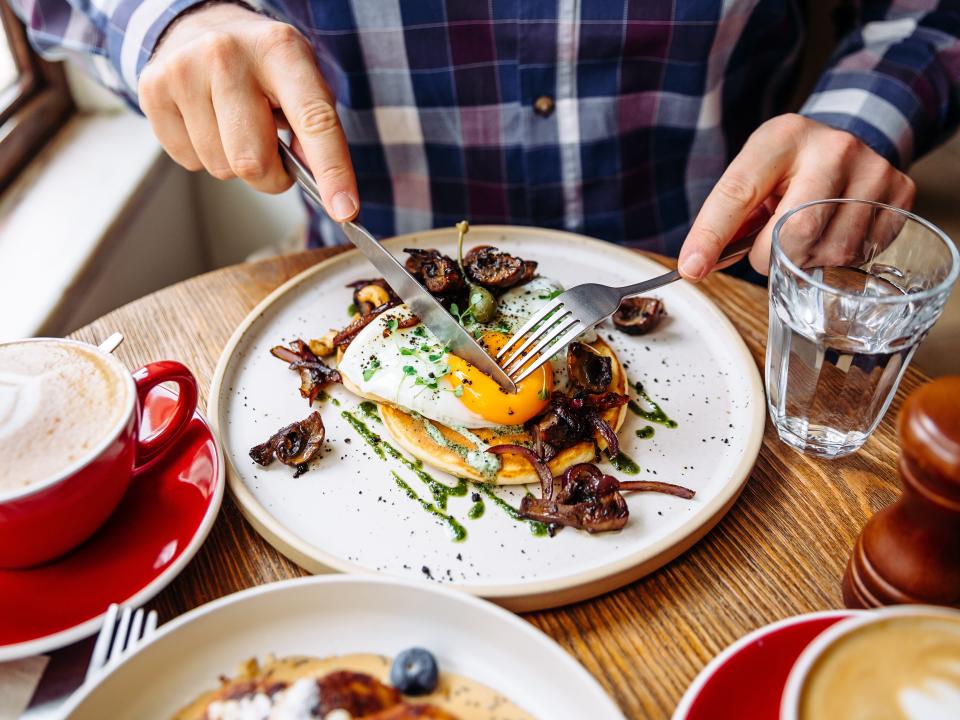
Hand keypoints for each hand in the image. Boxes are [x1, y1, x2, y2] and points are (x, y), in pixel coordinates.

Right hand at [139, 2, 357, 219]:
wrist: (201, 25)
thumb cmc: (262, 64)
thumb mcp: (302, 80)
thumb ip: (317, 129)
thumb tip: (320, 182)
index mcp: (280, 50)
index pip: (314, 120)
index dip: (333, 171)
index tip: (345, 210)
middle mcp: (228, 55)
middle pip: (253, 160)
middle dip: (270, 176)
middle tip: (272, 154)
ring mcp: (184, 70)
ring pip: (220, 167)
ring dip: (234, 162)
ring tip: (234, 125)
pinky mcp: (153, 89)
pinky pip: (188, 161)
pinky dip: (203, 155)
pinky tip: (206, 121)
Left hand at [677, 114, 915, 279]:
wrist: (843, 141)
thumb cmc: (786, 167)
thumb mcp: (751, 177)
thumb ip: (725, 220)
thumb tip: (697, 267)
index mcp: (781, 138)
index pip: (738, 193)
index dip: (711, 235)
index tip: (691, 268)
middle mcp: (832, 147)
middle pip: (795, 232)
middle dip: (771, 257)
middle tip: (768, 250)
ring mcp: (872, 168)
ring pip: (831, 251)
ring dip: (806, 262)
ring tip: (806, 235)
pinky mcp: (900, 191)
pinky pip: (862, 254)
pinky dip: (839, 259)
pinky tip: (833, 233)